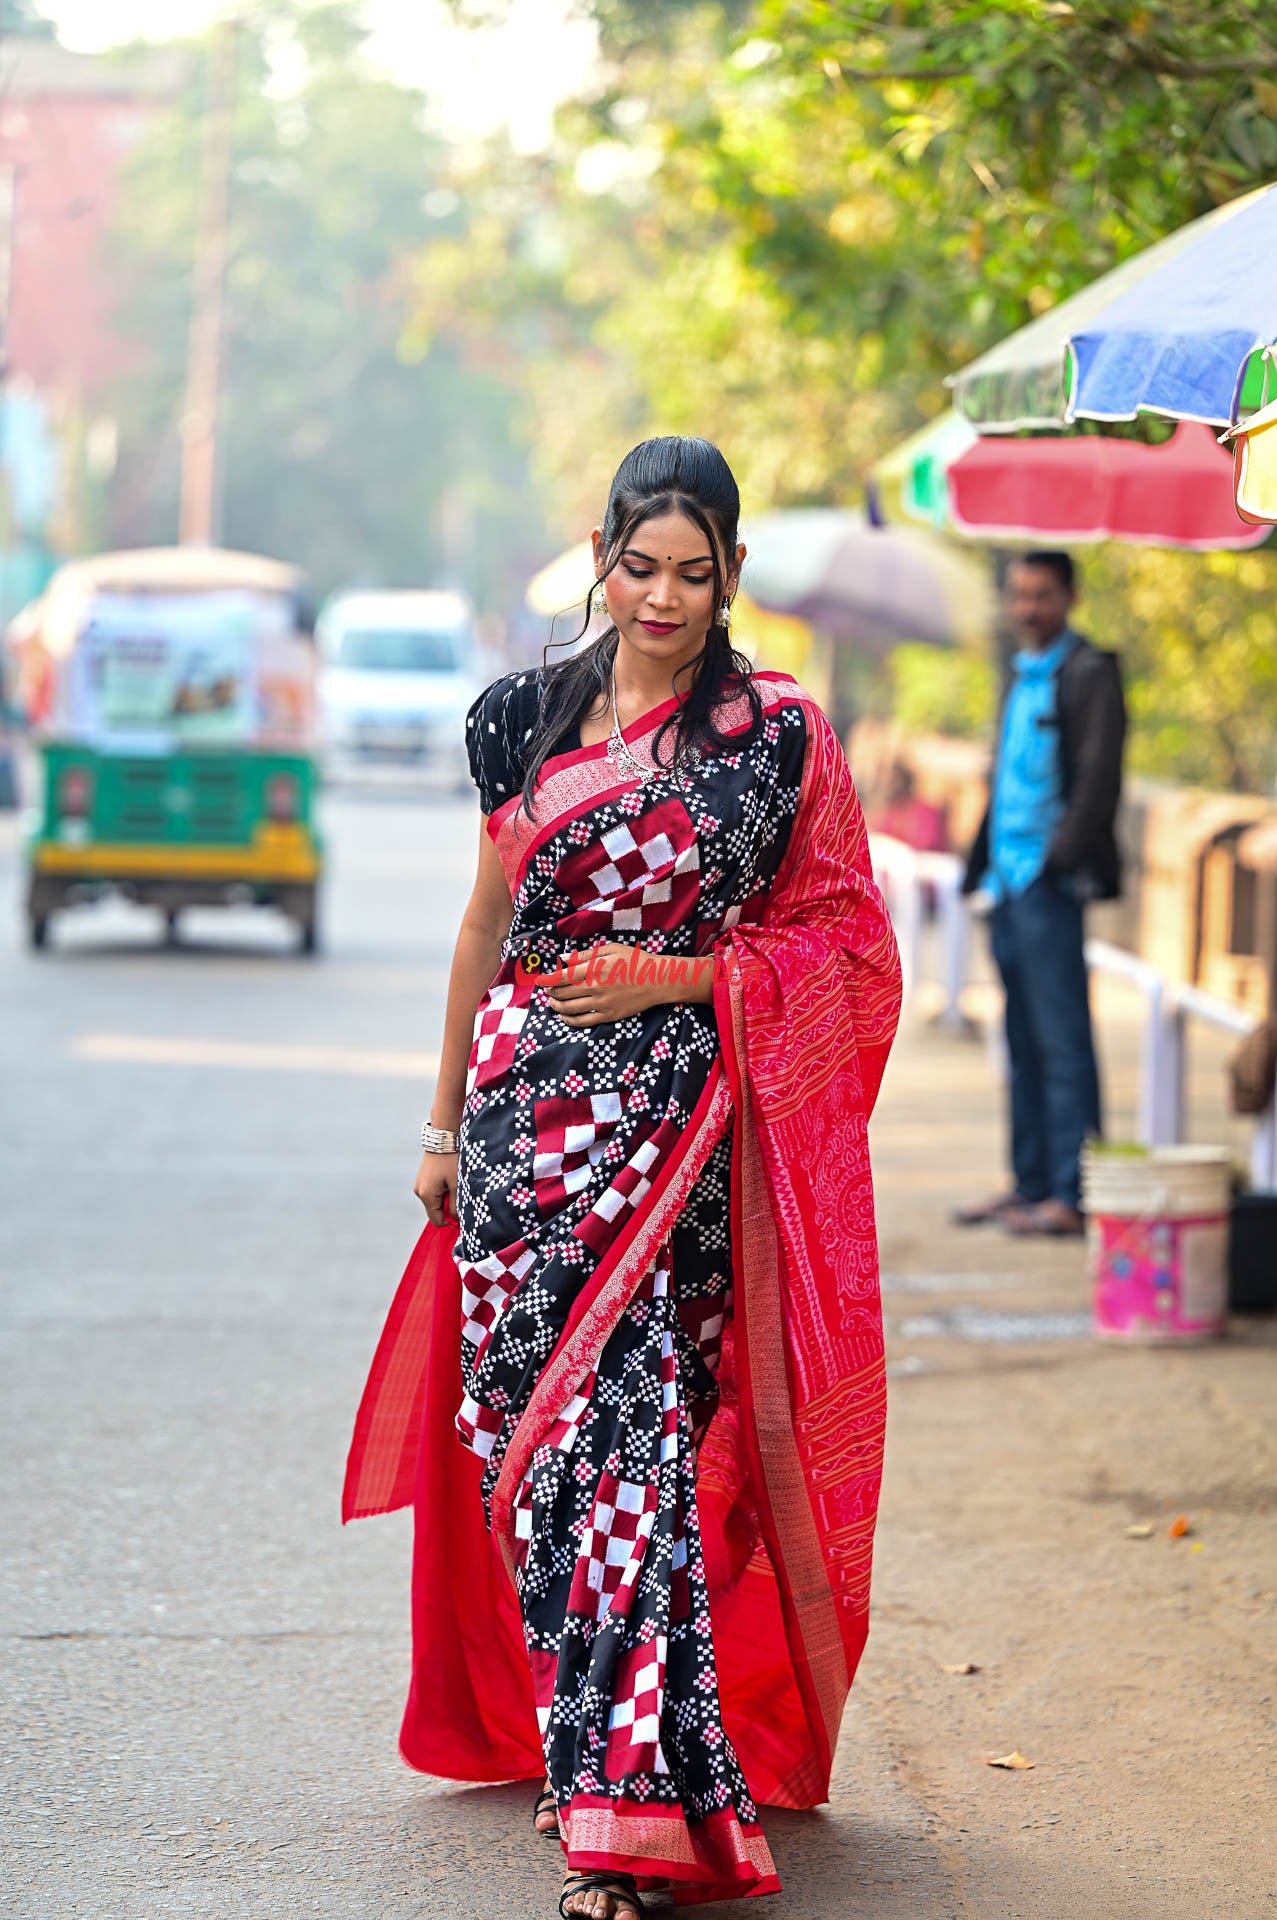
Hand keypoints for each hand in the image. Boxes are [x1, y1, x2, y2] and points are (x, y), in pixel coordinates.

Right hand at [413, 1149, 457, 1225]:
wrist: (444, 1137)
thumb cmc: (451, 1160)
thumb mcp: (457, 1185)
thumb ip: (456, 1206)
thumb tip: (456, 1220)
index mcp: (426, 1195)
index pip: (437, 1220)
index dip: (451, 1221)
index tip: (463, 1213)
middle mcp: (419, 1191)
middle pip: (436, 1210)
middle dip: (449, 1206)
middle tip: (461, 1192)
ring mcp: (419, 1183)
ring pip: (436, 1200)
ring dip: (447, 1196)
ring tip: (455, 1182)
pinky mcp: (423, 1177)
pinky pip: (434, 1190)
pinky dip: (443, 1188)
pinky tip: (450, 1177)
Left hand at [545, 941, 709, 1026]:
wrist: (658, 980)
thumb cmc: (634, 961)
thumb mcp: (610, 949)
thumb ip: (585, 955)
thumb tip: (562, 958)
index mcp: (594, 968)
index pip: (562, 976)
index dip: (547, 980)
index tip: (539, 981)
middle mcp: (595, 987)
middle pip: (563, 993)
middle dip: (550, 992)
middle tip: (546, 990)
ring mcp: (601, 1004)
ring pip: (569, 1008)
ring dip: (556, 1006)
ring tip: (552, 1002)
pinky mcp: (608, 1016)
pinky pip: (583, 1021)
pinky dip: (569, 1020)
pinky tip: (563, 1016)